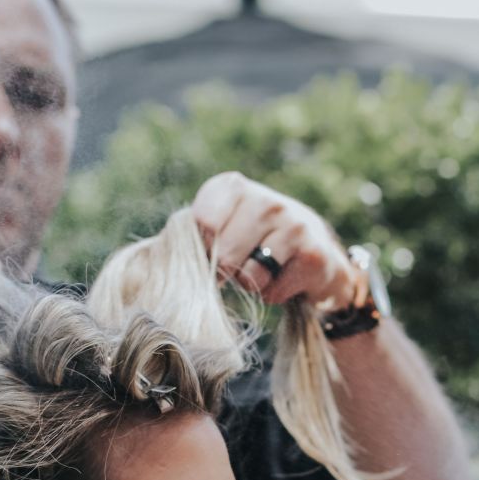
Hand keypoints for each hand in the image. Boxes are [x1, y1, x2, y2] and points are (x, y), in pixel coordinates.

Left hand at [190, 172, 365, 310]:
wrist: (313, 248)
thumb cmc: (252, 238)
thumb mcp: (221, 225)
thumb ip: (193, 235)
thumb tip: (165, 260)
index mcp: (233, 187)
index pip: (201, 223)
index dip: (202, 248)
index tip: (212, 250)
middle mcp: (265, 200)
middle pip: (223, 255)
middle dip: (227, 270)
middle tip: (242, 261)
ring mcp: (292, 225)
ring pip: (248, 276)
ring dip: (250, 283)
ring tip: (264, 266)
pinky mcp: (312, 255)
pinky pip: (272, 291)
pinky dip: (273, 293)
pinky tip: (284, 275)